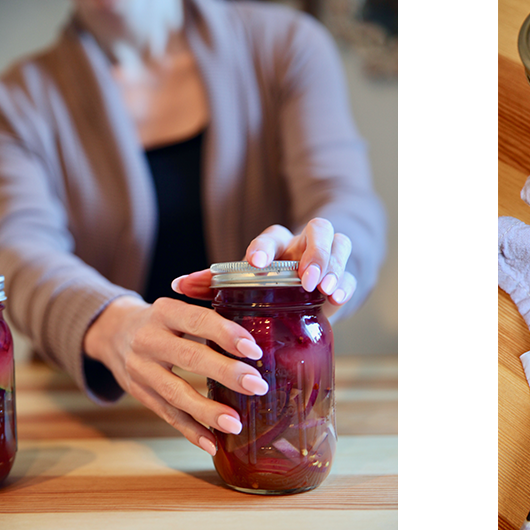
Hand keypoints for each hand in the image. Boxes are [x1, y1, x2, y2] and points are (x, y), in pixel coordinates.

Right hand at [83, 295, 269, 455]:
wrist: (112, 332)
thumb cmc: (162, 321)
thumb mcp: (178, 308)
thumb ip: (210, 320)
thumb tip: (258, 343)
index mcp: (164, 312)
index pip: (198, 320)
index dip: (226, 334)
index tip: (253, 350)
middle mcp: (149, 339)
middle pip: (190, 358)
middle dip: (226, 373)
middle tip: (257, 386)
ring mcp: (141, 369)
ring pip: (175, 393)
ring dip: (207, 411)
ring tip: (236, 424)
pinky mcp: (140, 393)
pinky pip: (167, 415)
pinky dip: (191, 431)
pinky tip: (212, 444)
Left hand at [173, 219, 355, 316]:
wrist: (307, 291)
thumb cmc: (270, 286)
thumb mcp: (245, 283)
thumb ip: (213, 284)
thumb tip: (177, 285)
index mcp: (278, 245)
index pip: (272, 235)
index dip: (264, 247)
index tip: (255, 264)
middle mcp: (305, 245)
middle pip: (318, 230)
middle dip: (313, 254)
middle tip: (306, 279)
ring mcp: (329, 259)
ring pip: (340, 244)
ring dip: (333, 266)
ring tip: (326, 289)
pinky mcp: (344, 278)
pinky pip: (352, 274)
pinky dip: (346, 284)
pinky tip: (338, 299)